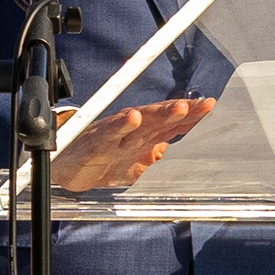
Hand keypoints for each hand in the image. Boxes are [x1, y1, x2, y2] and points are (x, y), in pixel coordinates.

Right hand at [51, 96, 213, 187]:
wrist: (64, 169)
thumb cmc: (98, 160)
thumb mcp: (131, 164)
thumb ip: (150, 156)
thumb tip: (167, 153)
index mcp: (141, 136)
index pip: (170, 124)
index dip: (191, 116)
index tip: (210, 106)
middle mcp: (130, 130)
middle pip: (160, 118)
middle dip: (182, 111)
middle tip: (203, 105)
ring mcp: (114, 135)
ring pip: (140, 122)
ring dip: (159, 113)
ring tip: (178, 108)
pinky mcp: (96, 143)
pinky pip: (110, 133)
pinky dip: (122, 125)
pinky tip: (133, 117)